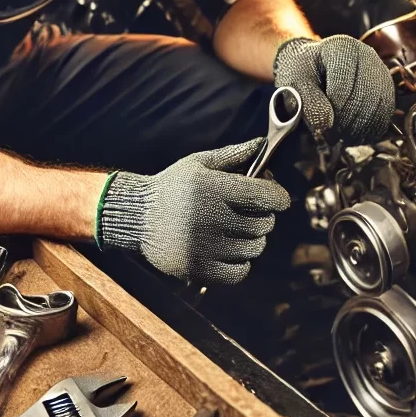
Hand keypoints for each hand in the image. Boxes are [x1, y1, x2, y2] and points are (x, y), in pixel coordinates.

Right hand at [96, 139, 290, 284]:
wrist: (137, 216)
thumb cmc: (173, 186)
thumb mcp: (199, 163)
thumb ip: (233, 155)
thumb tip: (263, 144)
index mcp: (212, 188)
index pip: (265, 197)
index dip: (278, 198)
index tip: (277, 199)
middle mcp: (209, 217)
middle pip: (264, 224)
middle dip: (263, 217)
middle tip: (250, 213)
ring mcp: (203, 246)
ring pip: (254, 248)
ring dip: (253, 240)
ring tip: (237, 231)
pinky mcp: (196, 269)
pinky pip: (239, 272)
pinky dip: (241, 263)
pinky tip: (231, 251)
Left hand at [273, 35, 394, 144]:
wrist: (314, 66)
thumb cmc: (303, 73)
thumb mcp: (296, 84)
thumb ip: (308, 103)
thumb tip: (326, 125)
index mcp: (342, 48)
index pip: (344, 88)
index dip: (334, 114)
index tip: (322, 129)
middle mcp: (367, 54)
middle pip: (366, 97)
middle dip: (349, 124)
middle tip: (332, 138)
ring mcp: (380, 70)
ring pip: (380, 107)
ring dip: (362, 128)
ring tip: (342, 137)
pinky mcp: (387, 87)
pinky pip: (386, 112)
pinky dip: (372, 128)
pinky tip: (355, 134)